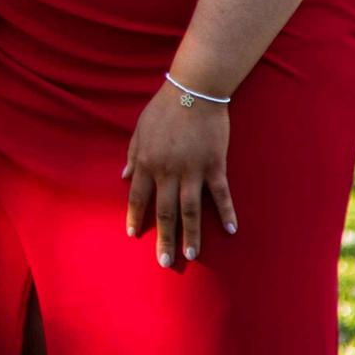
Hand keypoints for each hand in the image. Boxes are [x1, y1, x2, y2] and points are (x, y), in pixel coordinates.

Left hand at [123, 81, 233, 271]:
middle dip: (164, 238)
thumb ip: (132, 155)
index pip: (137, 196)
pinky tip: (231, 230)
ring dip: (191, 235)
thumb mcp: (139, 130)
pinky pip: (221, 194)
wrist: (193, 92)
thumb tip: (123, 176)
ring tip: (192, 255)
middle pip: (164, 211)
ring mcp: (192, 170)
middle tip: (165, 262)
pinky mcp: (214, 166)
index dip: (135, 216)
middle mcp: (166, 171)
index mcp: (146, 162)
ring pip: (190, 210)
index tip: (133, 235)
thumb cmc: (163, 109)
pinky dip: (226, 213)